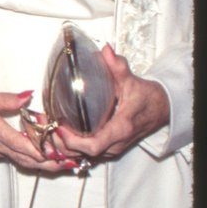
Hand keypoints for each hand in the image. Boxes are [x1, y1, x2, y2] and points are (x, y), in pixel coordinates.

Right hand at [0, 86, 66, 171]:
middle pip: (27, 159)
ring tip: (64, 164)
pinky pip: (13, 158)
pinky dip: (30, 159)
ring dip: (43, 164)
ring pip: (22, 162)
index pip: (23, 145)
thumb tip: (29, 96)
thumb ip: (8, 99)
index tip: (62, 152)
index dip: (44, 151)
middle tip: (72, 163)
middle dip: (51, 163)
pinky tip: (43, 156)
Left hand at [54, 44, 168, 161]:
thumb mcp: (132, 81)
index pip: (93, 145)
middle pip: (82, 154)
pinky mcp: (108, 149)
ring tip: (47, 127)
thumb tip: (106, 50)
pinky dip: (71, 147)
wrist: (162, 110)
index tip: (59, 126)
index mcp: (120, 129)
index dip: (72, 140)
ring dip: (63, 146)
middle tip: (45, 124)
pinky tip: (58, 133)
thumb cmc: (147, 98)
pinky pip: (86, 154)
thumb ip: (118, 67)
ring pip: (82, 156)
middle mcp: (115, 144)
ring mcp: (111, 149)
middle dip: (61, 143)